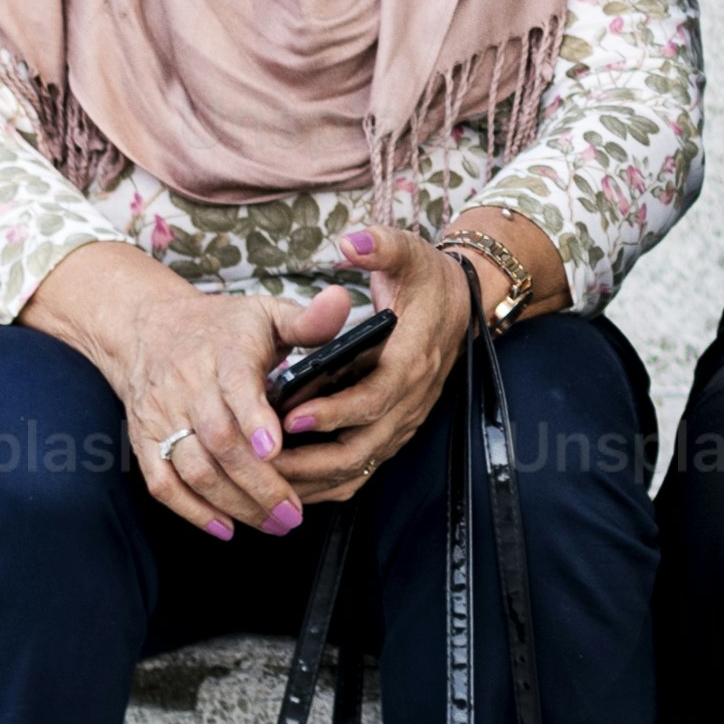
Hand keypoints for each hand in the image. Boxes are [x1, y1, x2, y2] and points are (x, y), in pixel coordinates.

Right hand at [30, 242, 309, 544]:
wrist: (148, 328)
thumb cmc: (224, 327)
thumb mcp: (267, 312)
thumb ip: (307, 319)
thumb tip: (342, 302)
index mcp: (225, 352)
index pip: (235, 387)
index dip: (254, 419)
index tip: (275, 449)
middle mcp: (188, 385)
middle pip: (218, 440)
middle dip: (257, 482)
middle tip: (294, 513)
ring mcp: (162, 416)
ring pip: (192, 467)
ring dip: (232, 503)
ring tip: (274, 524)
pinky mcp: (145, 439)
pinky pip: (162, 482)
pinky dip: (191, 510)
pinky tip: (226, 528)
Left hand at [259, 222, 476, 501]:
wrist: (463, 304)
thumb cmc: (426, 279)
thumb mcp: (409, 252)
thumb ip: (382, 246)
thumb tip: (352, 241)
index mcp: (412, 360)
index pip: (373, 398)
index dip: (332, 412)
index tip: (287, 416)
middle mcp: (411, 399)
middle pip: (361, 448)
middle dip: (309, 461)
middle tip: (261, 462)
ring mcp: (404, 420)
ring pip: (358, 467)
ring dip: (311, 479)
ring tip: (264, 479)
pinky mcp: (395, 432)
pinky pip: (360, 470)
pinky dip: (324, 482)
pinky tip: (286, 482)